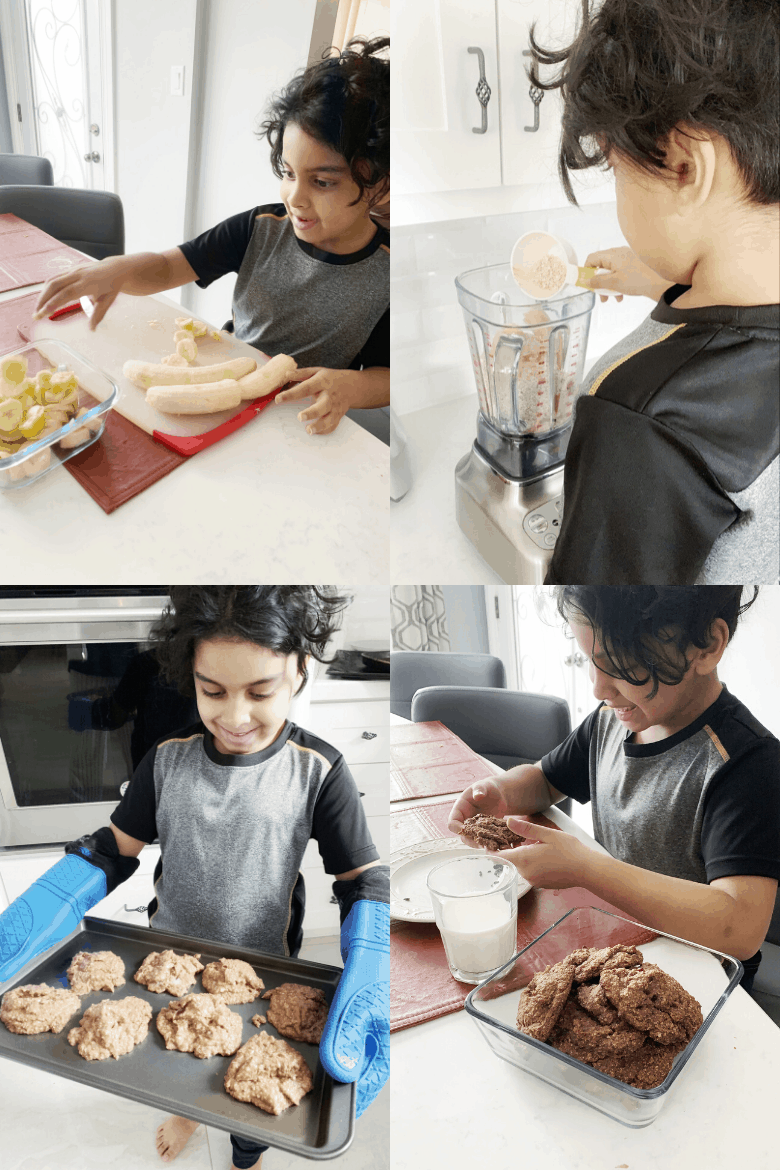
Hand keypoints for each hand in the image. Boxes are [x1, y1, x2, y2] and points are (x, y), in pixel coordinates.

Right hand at [32, 257, 126, 329]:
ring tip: (39, 310)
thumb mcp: (108, 301)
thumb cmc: (112, 286)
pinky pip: (54, 278)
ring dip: (42, 295)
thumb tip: (91, 329)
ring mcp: (72, 270)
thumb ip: (99, 314)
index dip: (53, 303)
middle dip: (43, 301)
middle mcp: (77, 275)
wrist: (114, 268)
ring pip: (52, 281)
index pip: (66, 293)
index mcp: (87, 283)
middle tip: (36, 315)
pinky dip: (47, 289)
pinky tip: (44, 300)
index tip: (44, 314)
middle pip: (54, 285)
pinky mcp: (69, 270)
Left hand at [275, 367, 355, 434]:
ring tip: (309, 430)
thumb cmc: (330, 379)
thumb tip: (285, 374)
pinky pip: (333, 425)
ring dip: (320, 425)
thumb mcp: (317, 371)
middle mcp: (329, 396)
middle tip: (300, 417)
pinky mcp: (338, 416)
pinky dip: (325, 430)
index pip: (305, 388)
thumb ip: (301, 373)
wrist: (352, 386)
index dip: (291, 394)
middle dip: (312, 412)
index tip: (278, 399)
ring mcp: (335, 407)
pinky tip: (316, 432)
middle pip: (322, 405)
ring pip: (330, 418)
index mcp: (322, 382)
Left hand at [319, 901, 388, 1117]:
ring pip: (344, 1044)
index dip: (357, 1095)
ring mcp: (359, 1012)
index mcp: (379, 1029)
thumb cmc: (368, 954)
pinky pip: (335, 1025)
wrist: (363, 919)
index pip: (371, 1074)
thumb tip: (340, 1071)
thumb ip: (344, 1032)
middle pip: (358, 1062)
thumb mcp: (353, 997)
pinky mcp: (347, 1000)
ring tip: (312, 1071)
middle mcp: (370, 1024)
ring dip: (331, 1056)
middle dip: (342, 1079)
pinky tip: (309, 1034)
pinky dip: (324, 1033)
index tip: (341, 1111)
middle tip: (319, 1093)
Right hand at [447, 777, 508, 840]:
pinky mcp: (484, 831)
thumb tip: (477, 795)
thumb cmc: (488, 787)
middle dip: (471, 840)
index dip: (457, 828)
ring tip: (491, 846)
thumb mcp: (483, 786)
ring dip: (480, 843)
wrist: (498, 794)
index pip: (452, 822)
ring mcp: (474, 827)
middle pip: (462, 835)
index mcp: (460, 809)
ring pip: (473, 840)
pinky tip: (498, 844)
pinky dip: (489, 843)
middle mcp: (465, 820)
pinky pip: (484, 840)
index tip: (465, 830)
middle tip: (481, 844)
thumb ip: (479, 789)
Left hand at [498, 818, 594, 888]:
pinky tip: (542, 854)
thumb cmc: (570, 850)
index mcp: (524, 859)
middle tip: (512, 835)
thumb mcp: (548, 834)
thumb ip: (526, 829)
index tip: (489, 841)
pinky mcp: (541, 884)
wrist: (587, 870)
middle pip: (510, 861)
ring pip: (520, 866)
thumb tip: (508, 821)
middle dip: (509, 849)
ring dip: (522, 856)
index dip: (492, 849)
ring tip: (531, 843)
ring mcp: (534, 881)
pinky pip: (530, 872)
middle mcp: (526, 873)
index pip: (499, 856)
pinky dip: (531, 863)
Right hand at [581, 246, 672, 302]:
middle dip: (599, 282)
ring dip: (609, 286)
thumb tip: (587, 280)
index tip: (587, 283)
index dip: (587, 271)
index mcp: (613, 255)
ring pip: (611, 272)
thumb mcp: (614, 283)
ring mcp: (627, 259)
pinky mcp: (634, 265)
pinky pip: (620, 273)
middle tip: (600, 295)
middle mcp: (619, 254)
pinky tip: (622, 295)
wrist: (662, 282)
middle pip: (601, 267)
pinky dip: (618, 284)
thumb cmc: (640, 280)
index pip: (592, 258)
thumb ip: (598, 281)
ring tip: (612, 298)